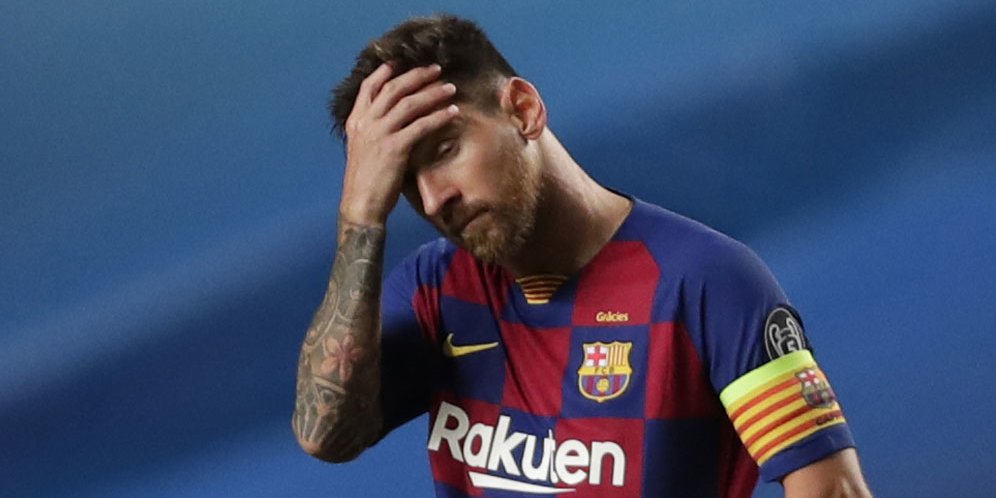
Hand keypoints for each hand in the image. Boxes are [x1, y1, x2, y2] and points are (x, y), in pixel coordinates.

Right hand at [339, 63, 459, 225]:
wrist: (361, 205)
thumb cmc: (365, 181)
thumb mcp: (362, 149)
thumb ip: (372, 131)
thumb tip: (390, 120)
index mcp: (355, 122)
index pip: (369, 87)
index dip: (385, 72)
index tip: (400, 62)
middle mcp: (366, 123)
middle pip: (394, 89)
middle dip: (417, 75)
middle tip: (436, 69)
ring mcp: (380, 134)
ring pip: (410, 103)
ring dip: (433, 92)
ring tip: (450, 87)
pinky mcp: (394, 148)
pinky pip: (421, 125)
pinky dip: (439, 116)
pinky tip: (453, 112)